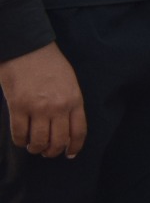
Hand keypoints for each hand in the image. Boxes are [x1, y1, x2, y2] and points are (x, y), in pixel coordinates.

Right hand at [1, 42, 85, 156]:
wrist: (28, 48)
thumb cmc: (50, 64)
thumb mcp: (70, 82)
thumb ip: (70, 103)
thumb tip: (66, 125)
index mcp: (75, 99)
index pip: (78, 131)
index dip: (74, 147)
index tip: (70, 154)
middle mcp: (58, 106)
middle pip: (58, 141)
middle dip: (52, 151)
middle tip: (47, 152)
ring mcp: (38, 108)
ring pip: (39, 141)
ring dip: (36, 148)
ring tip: (33, 147)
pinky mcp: (18, 107)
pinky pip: (19, 133)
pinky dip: (20, 141)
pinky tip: (20, 140)